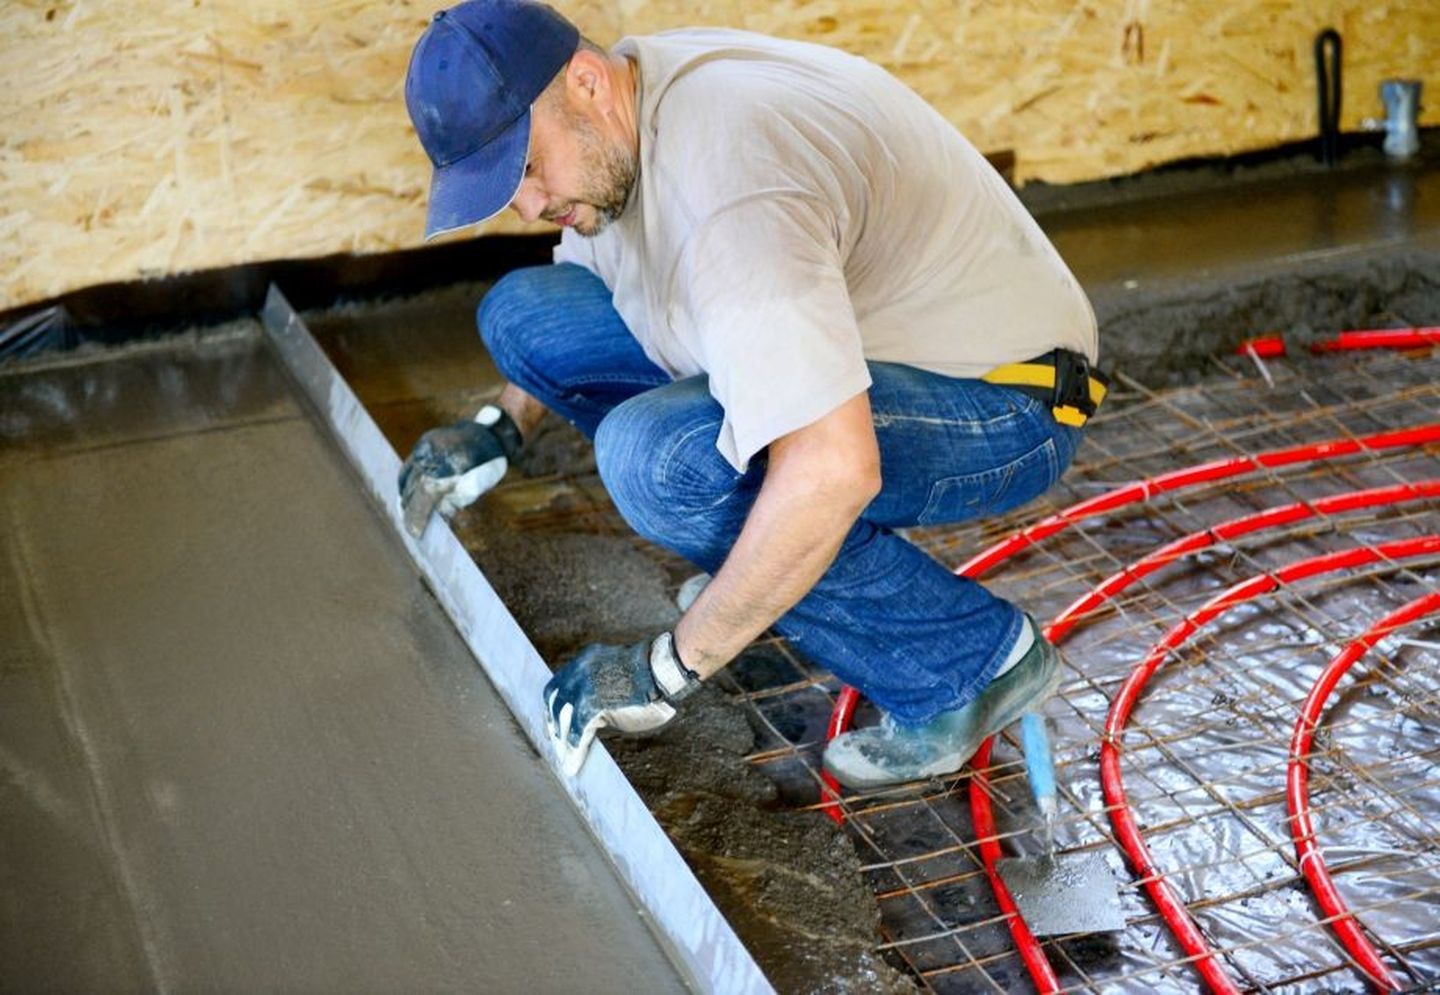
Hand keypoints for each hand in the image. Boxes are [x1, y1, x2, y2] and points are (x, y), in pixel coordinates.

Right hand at [398, 405, 521, 533]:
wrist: (488, 433)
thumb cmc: (486, 465)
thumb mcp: (475, 487)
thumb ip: (453, 502)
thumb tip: (436, 516)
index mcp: (445, 468)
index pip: (424, 497)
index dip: (416, 517)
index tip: (415, 533)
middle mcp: (430, 457)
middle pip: (412, 490)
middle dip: (409, 512)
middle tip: (411, 529)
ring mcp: (424, 448)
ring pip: (406, 479)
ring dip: (405, 498)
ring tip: (407, 514)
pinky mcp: (422, 444)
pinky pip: (408, 466)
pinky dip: (405, 482)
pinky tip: (407, 494)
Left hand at [544, 632, 701, 775]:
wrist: (661, 670)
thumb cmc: (648, 675)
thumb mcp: (617, 675)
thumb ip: (601, 690)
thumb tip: (593, 716)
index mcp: (585, 659)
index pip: (560, 684)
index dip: (554, 705)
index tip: (555, 720)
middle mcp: (578, 670)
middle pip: (554, 701)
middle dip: (553, 724)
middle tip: (556, 742)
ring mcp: (582, 686)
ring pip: (563, 718)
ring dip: (562, 740)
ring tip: (564, 758)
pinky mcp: (590, 704)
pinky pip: (576, 730)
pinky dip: (574, 748)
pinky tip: (573, 763)